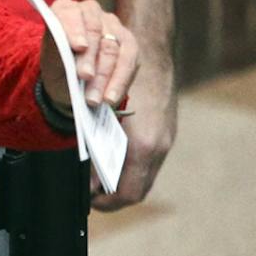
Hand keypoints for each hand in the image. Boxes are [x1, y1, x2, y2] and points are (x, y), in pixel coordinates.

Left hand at [39, 0, 138, 122]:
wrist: (68, 78)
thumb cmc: (57, 64)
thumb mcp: (50, 59)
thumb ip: (60, 53)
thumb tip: (79, 58)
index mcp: (65, 9)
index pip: (71, 14)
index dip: (75, 30)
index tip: (78, 47)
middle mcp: (91, 11)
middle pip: (95, 32)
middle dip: (90, 58)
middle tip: (85, 77)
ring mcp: (112, 25)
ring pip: (112, 48)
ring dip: (104, 76)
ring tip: (95, 98)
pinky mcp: (128, 42)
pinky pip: (129, 61)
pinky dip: (119, 81)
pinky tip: (111, 97)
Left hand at [93, 54, 174, 210]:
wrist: (151, 52)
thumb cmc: (118, 80)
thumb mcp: (100, 116)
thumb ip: (95, 147)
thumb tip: (89, 177)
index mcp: (141, 147)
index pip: (126, 194)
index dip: (105, 203)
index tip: (88, 201)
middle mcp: (157, 148)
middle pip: (136, 191)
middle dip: (112, 198)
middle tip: (90, 195)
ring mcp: (165, 141)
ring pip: (144, 179)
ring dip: (122, 184)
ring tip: (98, 180)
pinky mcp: (166, 134)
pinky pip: (149, 164)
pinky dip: (131, 170)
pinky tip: (113, 161)